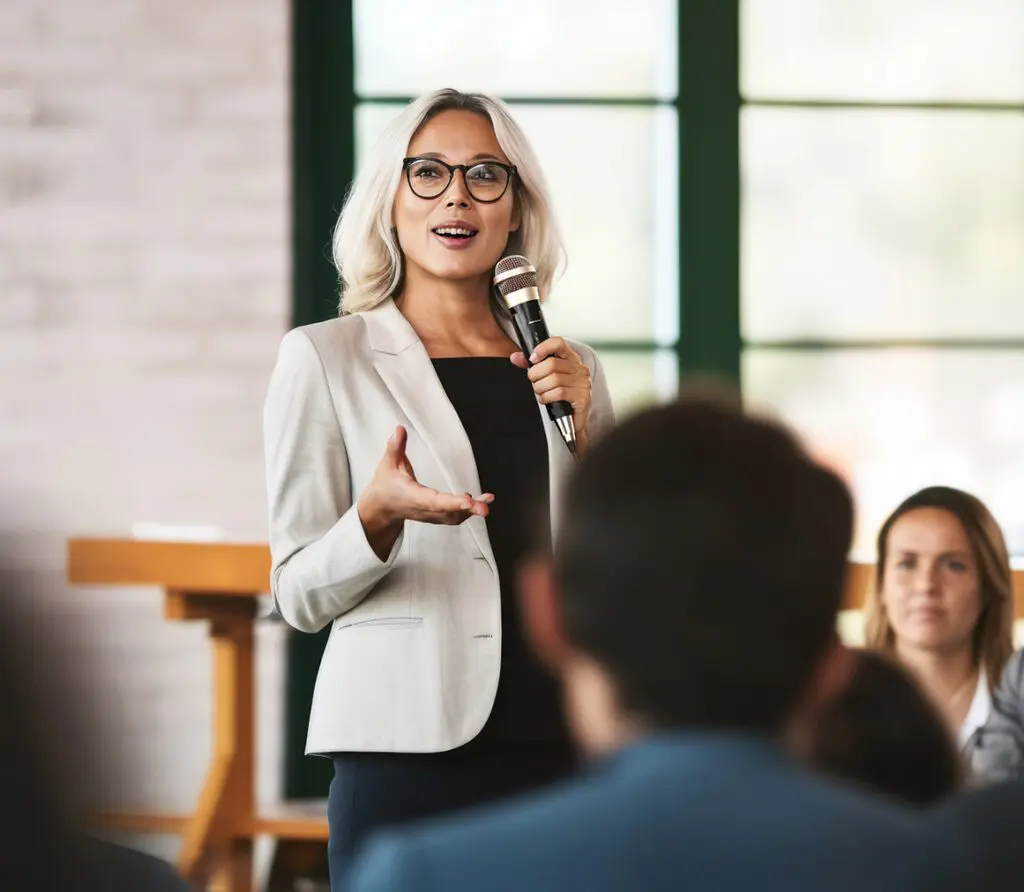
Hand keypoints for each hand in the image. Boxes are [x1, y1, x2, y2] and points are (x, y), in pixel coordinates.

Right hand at [358, 426, 493, 558]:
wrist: (381, 508)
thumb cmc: (386, 484)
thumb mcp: (388, 464)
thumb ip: (395, 447)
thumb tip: (400, 428)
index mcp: (413, 497)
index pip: (434, 501)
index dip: (451, 502)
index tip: (468, 501)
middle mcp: (425, 509)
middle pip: (449, 513)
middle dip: (468, 510)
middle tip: (485, 507)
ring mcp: (432, 516)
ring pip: (454, 517)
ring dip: (472, 510)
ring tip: (488, 499)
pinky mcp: (437, 516)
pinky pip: (455, 516)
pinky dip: (469, 510)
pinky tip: (483, 501)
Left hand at [511, 337, 592, 450]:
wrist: (572, 420)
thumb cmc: (559, 396)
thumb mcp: (546, 378)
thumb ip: (532, 366)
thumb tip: (515, 357)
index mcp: (570, 359)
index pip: (558, 342)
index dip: (543, 347)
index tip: (532, 358)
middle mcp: (579, 368)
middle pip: (551, 364)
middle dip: (536, 375)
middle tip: (534, 382)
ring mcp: (583, 382)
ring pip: (554, 379)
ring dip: (540, 388)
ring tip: (540, 392)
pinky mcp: (583, 397)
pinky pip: (559, 393)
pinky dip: (547, 397)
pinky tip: (545, 399)